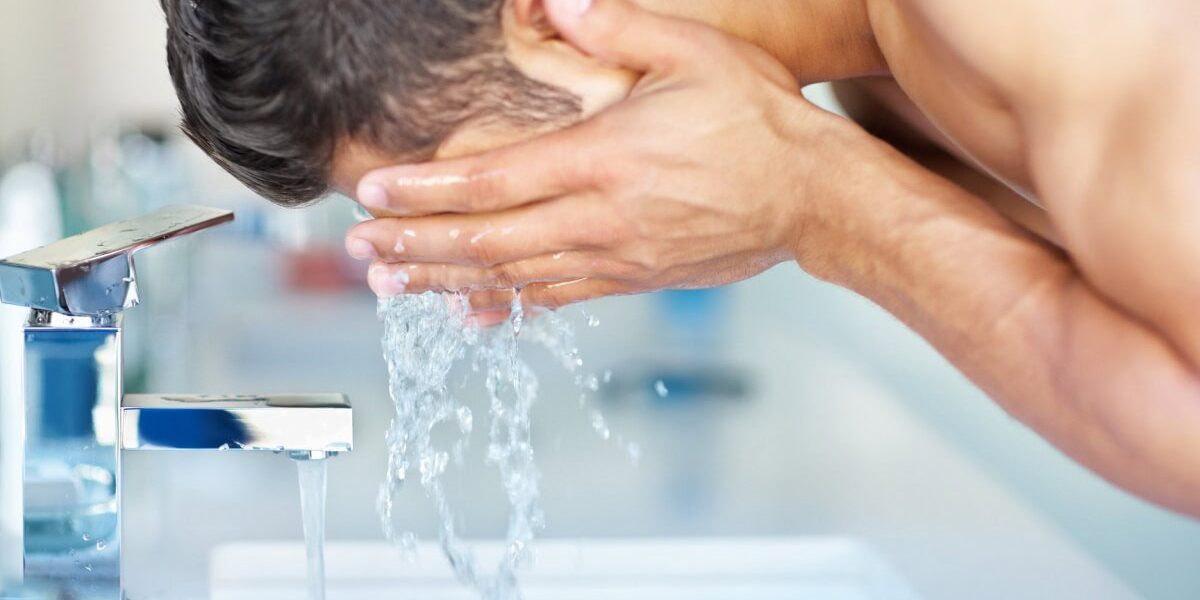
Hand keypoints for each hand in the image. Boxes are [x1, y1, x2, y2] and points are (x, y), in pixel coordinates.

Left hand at [346, 0, 842, 308]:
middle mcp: (600, 219)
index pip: (493, 181)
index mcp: (604, 159)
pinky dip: (505, 307)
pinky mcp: (633, 279)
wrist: (814, 198)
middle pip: (487, 241)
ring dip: (445, 279)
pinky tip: (468, 316)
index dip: (425, 190)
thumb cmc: (757, 122)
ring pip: (512, 277)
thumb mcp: (694, 52)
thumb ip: (617, 24)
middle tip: (360, 248)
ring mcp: (615, 257)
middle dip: (416, 245)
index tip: (373, 193)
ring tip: (389, 283)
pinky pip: (556, 299)